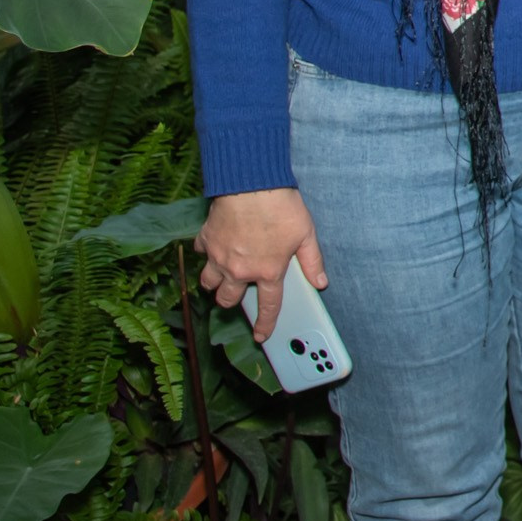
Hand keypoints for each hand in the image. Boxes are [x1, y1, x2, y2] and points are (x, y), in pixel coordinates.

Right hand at [195, 189, 325, 341]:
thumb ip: (313, 261)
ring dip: (214, 283)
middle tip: (237, 294)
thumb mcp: (306, 234)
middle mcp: (240, 270)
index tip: (261, 336)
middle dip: (230, 301)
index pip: (268, 306)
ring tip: (222, 276)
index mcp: (268, 271)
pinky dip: (206, 253)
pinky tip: (215, 246)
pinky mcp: (206, 239)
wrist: (251, 184)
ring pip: (208, 282)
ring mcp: (219, 256)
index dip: (266, 324)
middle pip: (227, 299)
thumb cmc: (281, 207)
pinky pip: (200, 254)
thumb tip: (321, 282)